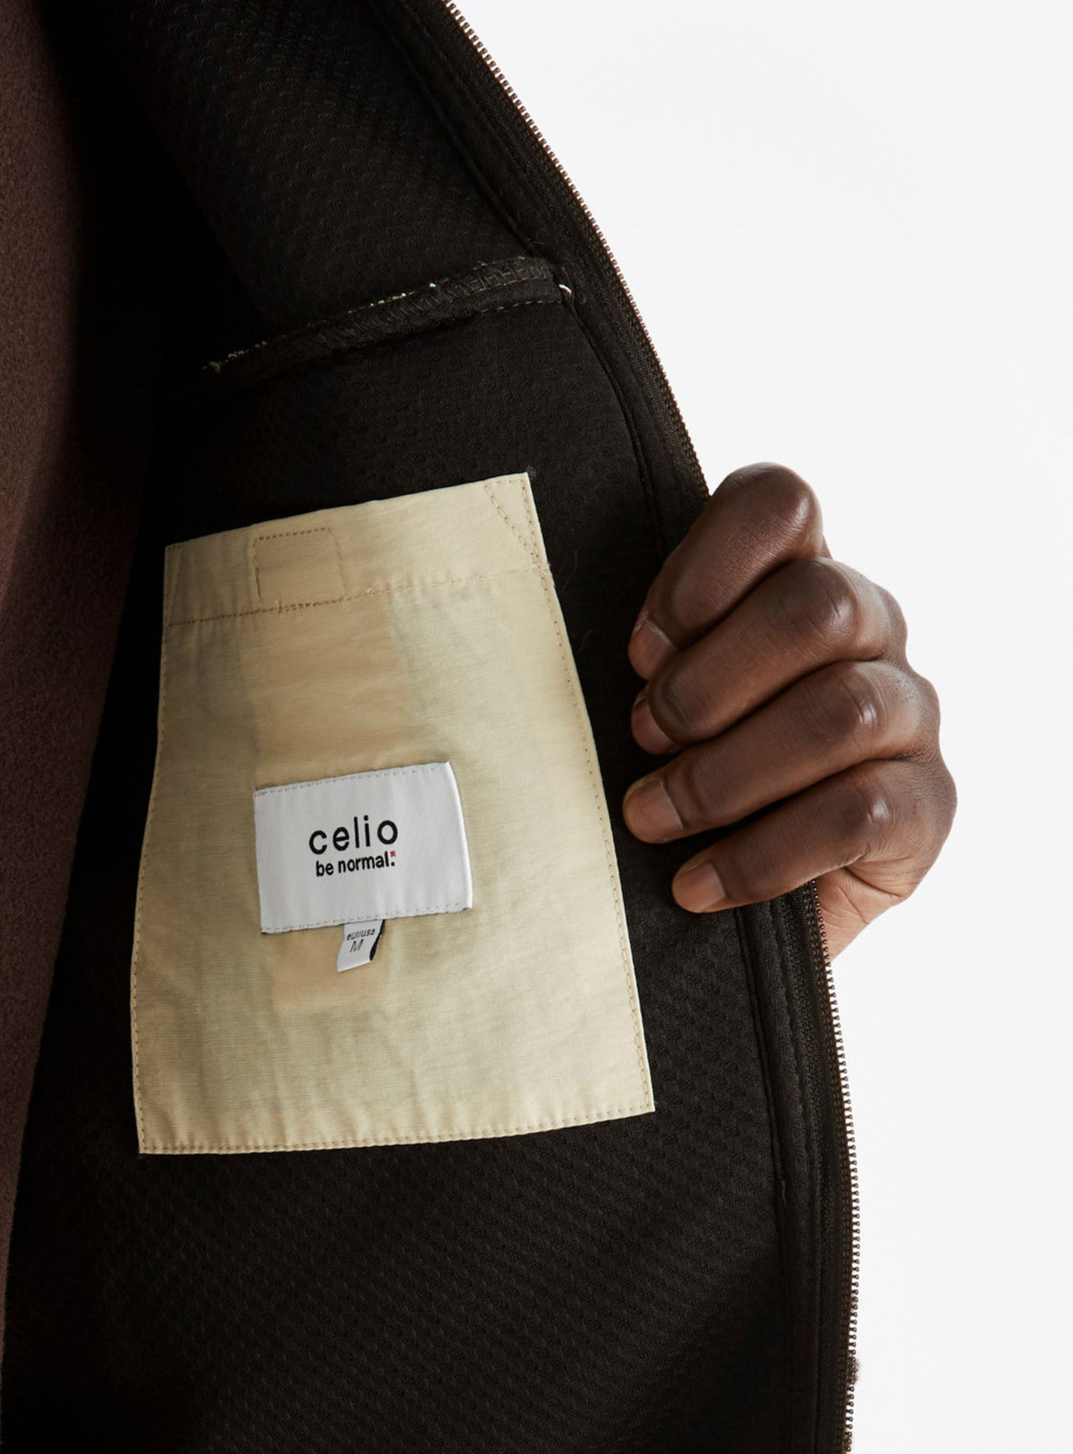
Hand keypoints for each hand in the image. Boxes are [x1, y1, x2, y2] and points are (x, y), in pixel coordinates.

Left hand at [621, 464, 954, 955]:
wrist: (729, 920)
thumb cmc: (673, 790)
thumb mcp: (644, 713)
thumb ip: (637, 664)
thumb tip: (558, 650)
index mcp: (797, 577)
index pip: (781, 504)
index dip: (705, 565)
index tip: (640, 652)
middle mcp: (871, 630)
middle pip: (817, 605)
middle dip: (706, 684)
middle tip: (642, 740)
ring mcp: (907, 716)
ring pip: (839, 710)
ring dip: (722, 774)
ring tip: (650, 819)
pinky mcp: (925, 808)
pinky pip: (858, 813)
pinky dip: (759, 855)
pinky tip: (696, 884)